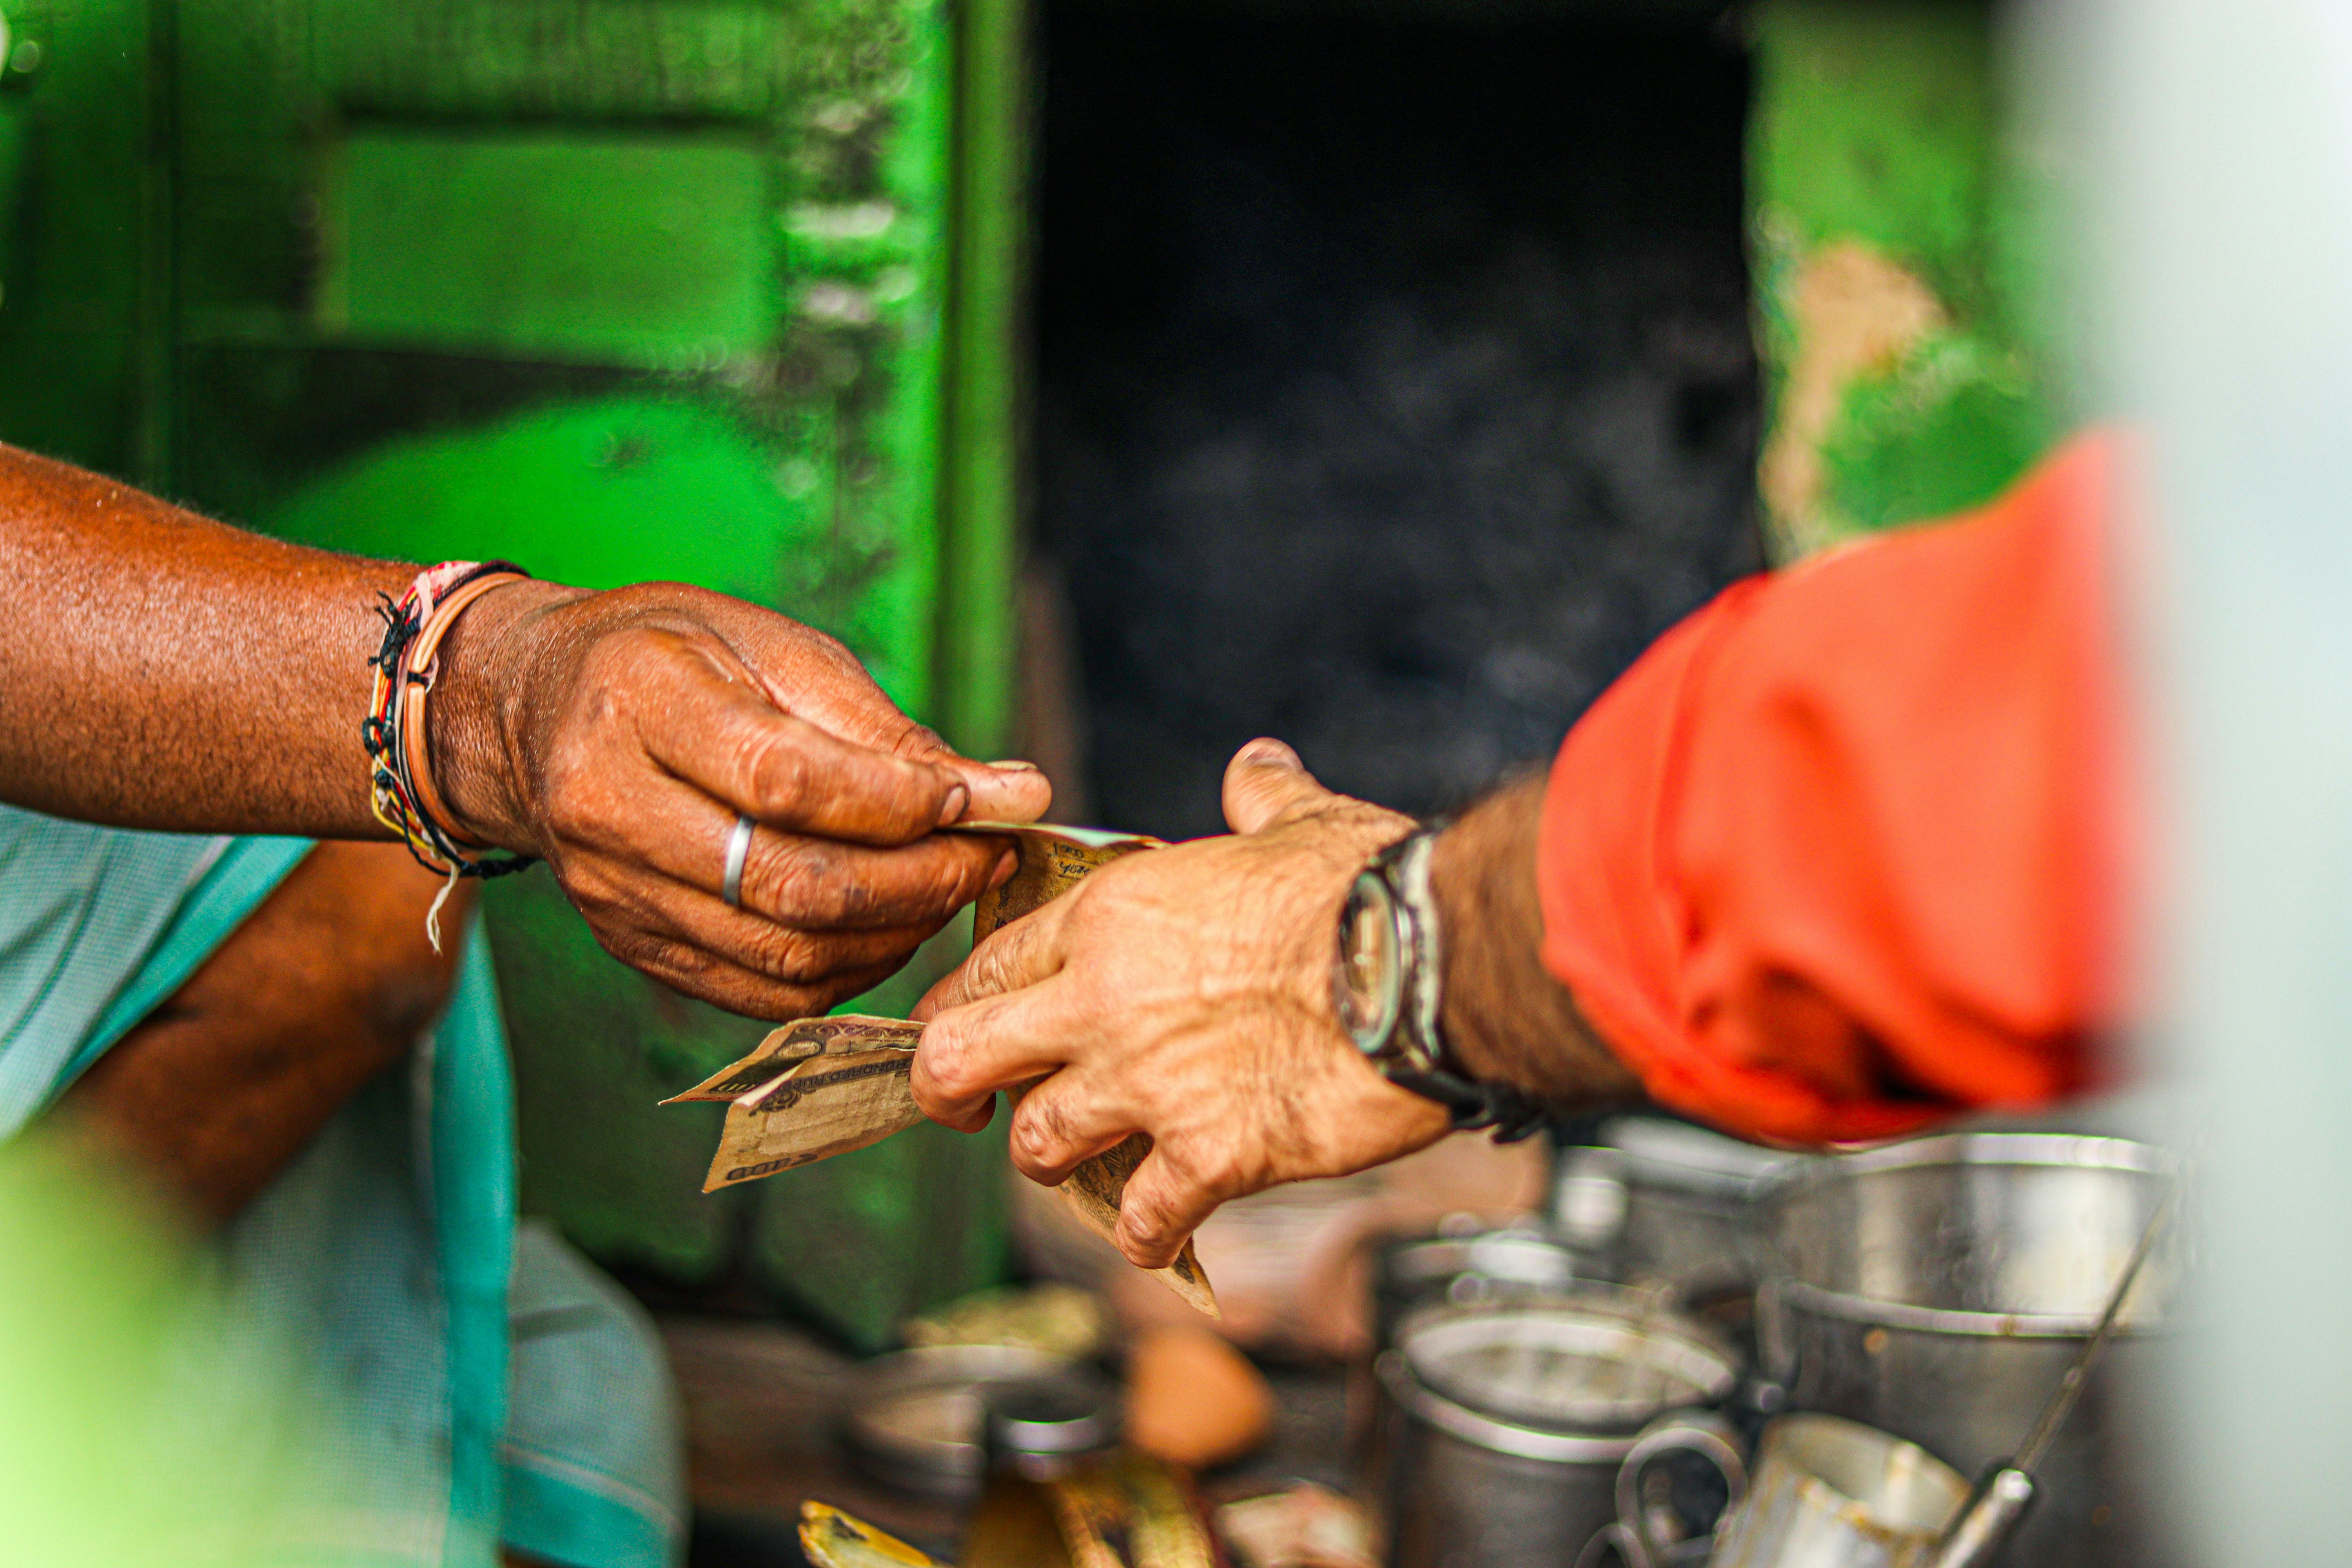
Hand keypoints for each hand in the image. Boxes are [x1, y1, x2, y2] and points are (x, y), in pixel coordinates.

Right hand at [428, 579, 1050, 1017]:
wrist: (532, 709)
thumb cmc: (669, 658)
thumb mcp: (771, 647)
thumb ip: (883, 727)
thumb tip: (1007, 791)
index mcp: (641, 703)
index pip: (787, 782)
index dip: (900, 805)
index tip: (981, 801)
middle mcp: (611, 807)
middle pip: (789, 884)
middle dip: (917, 883)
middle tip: (988, 857)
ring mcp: (614, 892)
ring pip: (782, 954)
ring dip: (893, 934)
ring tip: (949, 888)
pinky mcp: (632, 946)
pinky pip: (760, 992)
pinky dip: (845, 972)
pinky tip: (888, 929)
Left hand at [911, 739, 1451, 1269]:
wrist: (1429, 967)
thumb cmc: (1367, 890)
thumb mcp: (1301, 822)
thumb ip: (1260, 798)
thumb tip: (1257, 767)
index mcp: (1113, 916)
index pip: (985, 964)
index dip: (960, 1001)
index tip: (964, 1022)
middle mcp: (1105, 1002)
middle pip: (960, 1057)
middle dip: (950, 1090)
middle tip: (966, 1108)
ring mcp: (1149, 1086)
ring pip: (1035, 1145)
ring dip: (1050, 1160)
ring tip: (1078, 1163)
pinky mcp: (1209, 1157)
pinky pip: (1141, 1221)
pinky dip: (1146, 1236)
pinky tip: (1162, 1232)